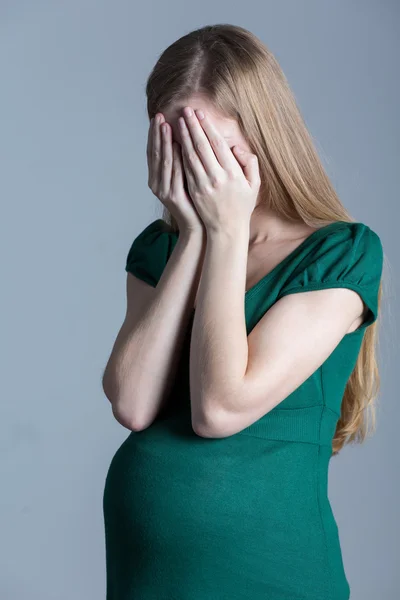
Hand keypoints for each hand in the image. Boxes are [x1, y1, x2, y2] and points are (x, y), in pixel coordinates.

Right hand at [147, 112, 204, 235]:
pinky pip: (174, 172)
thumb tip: (182, 139)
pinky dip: (174, 158)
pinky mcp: (173, 196)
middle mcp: (157, 183)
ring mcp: (163, 190)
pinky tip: (177, 144)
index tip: (158, 118)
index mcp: (158, 178)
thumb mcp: (185, 178)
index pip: (153, 152)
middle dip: (157, 134)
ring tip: (166, 125)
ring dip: (164, 142)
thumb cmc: (195, 201)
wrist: (198, 225)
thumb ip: (181, 161)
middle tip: (159, 117)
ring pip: (163, 161)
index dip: (154, 135)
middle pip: (155, 154)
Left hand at [178, 107, 260, 232]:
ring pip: (190, 156)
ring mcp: (203, 185)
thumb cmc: (242, 204)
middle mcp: (217, 178)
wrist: (227, 229)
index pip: (218, 144)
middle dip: (192, 126)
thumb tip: (236, 148)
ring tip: (178, 122)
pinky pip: (185, 169)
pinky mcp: (194, 192)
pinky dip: (179, 154)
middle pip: (201, 147)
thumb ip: (250, 163)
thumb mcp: (255, 184)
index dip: (207, 127)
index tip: (200, 114)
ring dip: (183, 137)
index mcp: (233, 173)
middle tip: (186, 111)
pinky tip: (176, 143)